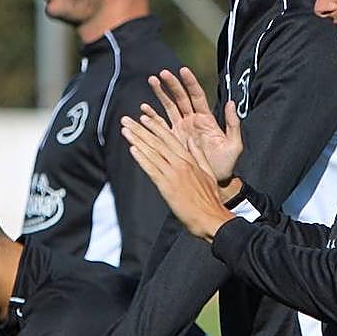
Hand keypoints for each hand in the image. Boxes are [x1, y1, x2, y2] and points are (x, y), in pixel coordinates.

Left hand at [122, 113, 234, 242]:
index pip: (169, 138)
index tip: (143, 117)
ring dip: (136, 140)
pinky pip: (151, 169)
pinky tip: (132, 150)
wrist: (211, 217)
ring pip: (152, 153)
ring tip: (125, 131)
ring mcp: (172, 174)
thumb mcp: (208, 172)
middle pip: (157, 142)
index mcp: (189, 159)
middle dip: (140, 129)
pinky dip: (141, 159)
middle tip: (126, 120)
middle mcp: (180, 164)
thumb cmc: (210, 199)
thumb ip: (198, 154)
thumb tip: (191, 140)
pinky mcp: (166, 186)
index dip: (155, 126)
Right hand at [146, 68, 241, 184]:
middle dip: (171, 84)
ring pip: (169, 106)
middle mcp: (192, 120)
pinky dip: (153, 116)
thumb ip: (233, 124)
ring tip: (152, 81)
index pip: (197, 95)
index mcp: (206, 119)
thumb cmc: (226, 163)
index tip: (183, 70)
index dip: (190, 83)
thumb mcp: (234, 144)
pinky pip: (161, 124)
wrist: (215, 180)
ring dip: (160, 94)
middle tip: (162, 73)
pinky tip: (144, 109)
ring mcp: (181, 128)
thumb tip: (231, 102)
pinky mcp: (172, 139)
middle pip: (180, 97)